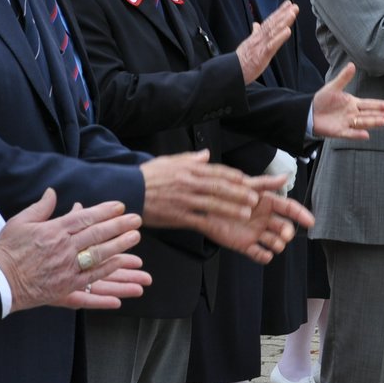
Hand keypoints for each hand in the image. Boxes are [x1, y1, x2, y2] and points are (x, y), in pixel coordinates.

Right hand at [0, 190, 147, 311]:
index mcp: (53, 230)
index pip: (84, 217)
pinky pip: (91, 278)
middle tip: (136, 220)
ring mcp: (66, 268)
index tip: (120, 207)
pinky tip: (120, 264)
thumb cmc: (7, 250)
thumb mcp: (20, 222)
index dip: (104, 211)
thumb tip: (52, 192)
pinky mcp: (65, 287)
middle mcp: (63, 248)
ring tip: (135, 238)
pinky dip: (107, 271)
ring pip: (99, 255)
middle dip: (119, 226)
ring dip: (119, 246)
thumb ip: (40, 207)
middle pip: (97, 235)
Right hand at [140, 150, 259, 227]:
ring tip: (246, 212)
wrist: (129, 191)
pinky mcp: (177, 216)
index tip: (246, 180)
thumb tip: (206, 154)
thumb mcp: (168, 161)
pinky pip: (197, 219)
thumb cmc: (148, 176)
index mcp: (187, 170)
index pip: (215, 171)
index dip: (232, 176)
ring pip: (212, 204)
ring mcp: (183, 200)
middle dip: (238, 192)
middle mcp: (188, 183)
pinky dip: (212, 223)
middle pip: (218, 187)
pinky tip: (223, 227)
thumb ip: (190, 159)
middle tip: (254, 197)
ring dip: (231, 208)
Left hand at [195, 186, 314, 263]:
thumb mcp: (245, 185)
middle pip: (283, 227)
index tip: (310, 221)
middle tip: (285, 234)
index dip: (301, 214)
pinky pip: (258, 253)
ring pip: (274, 241)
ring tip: (275, 244)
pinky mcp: (245, 244)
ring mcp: (255, 232)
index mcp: (267, 203)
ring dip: (278, 244)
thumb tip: (285, 176)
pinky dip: (264, 256)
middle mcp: (264, 219)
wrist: (204, 206)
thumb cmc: (225, 193)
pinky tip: (265, 254)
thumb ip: (265, 182)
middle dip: (287, 232)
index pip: (288, 208)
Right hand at [236, 2, 297, 82]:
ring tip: (292, 14)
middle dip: (284, 14)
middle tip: (294, 6)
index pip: (269, 22)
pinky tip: (287, 31)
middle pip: (272, 24)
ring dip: (283, 22)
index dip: (278, 12)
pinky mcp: (261, 55)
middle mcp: (259, 39)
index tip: (288, 4)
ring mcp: (260, 46)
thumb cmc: (241, 60)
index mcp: (257, 37)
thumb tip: (256, 24)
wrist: (232, 71)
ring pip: (273, 32)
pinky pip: (272, 45)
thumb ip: (254, 33)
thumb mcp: (248, 43)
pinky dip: (280, 38)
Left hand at [309, 64, 383, 139]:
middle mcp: (352, 114)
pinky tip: (366, 135)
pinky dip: (357, 134)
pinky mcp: (339, 131)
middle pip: (368, 114)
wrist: (309, 112)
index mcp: (352, 103)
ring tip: (383, 122)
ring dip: (372, 122)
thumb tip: (352, 65)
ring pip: (362, 123)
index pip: (368, 104)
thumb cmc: (322, 100)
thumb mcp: (333, 87)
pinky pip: (350, 133)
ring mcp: (347, 123)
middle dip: (380, 115)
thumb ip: (344, 78)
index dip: (378, 105)